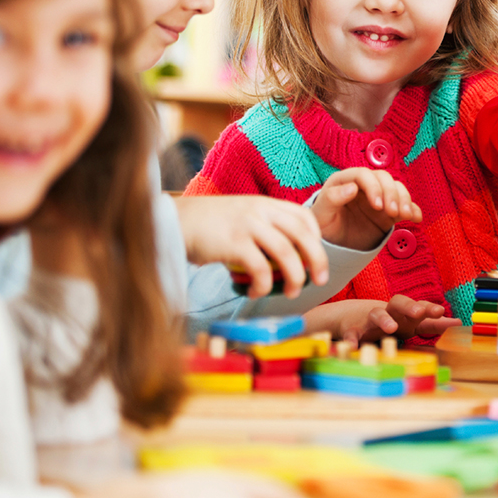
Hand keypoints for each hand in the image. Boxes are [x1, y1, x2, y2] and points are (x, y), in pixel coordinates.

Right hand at [175, 195, 328, 297]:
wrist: (176, 221)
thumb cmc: (209, 225)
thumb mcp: (242, 216)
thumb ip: (263, 227)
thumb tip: (285, 257)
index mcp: (266, 203)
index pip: (304, 216)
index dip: (316, 237)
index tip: (316, 257)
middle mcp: (260, 210)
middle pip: (302, 234)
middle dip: (318, 259)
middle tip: (321, 280)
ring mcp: (248, 225)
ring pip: (286, 252)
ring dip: (295, 277)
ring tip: (292, 293)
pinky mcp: (233, 243)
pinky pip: (260, 268)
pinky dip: (264, 285)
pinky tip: (257, 293)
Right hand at [305, 295, 459, 342]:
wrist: (353, 316)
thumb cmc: (391, 320)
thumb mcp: (411, 323)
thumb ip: (433, 324)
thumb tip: (459, 323)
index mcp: (405, 314)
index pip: (420, 307)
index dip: (431, 310)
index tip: (442, 311)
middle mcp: (390, 313)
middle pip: (399, 302)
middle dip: (410, 306)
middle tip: (419, 312)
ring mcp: (370, 320)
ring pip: (376, 314)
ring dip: (384, 319)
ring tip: (391, 328)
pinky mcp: (353, 329)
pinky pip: (352, 333)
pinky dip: (351, 339)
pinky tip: (352, 346)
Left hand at [311, 168, 420, 250]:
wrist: (333, 244)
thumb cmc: (323, 225)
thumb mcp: (321, 214)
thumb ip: (331, 198)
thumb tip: (352, 188)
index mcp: (345, 181)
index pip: (363, 175)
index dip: (373, 187)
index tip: (377, 205)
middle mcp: (364, 186)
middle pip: (384, 179)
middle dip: (391, 193)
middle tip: (392, 211)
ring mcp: (378, 197)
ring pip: (397, 188)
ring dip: (404, 200)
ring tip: (405, 215)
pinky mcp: (389, 211)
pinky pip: (405, 205)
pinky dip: (413, 209)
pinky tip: (416, 217)